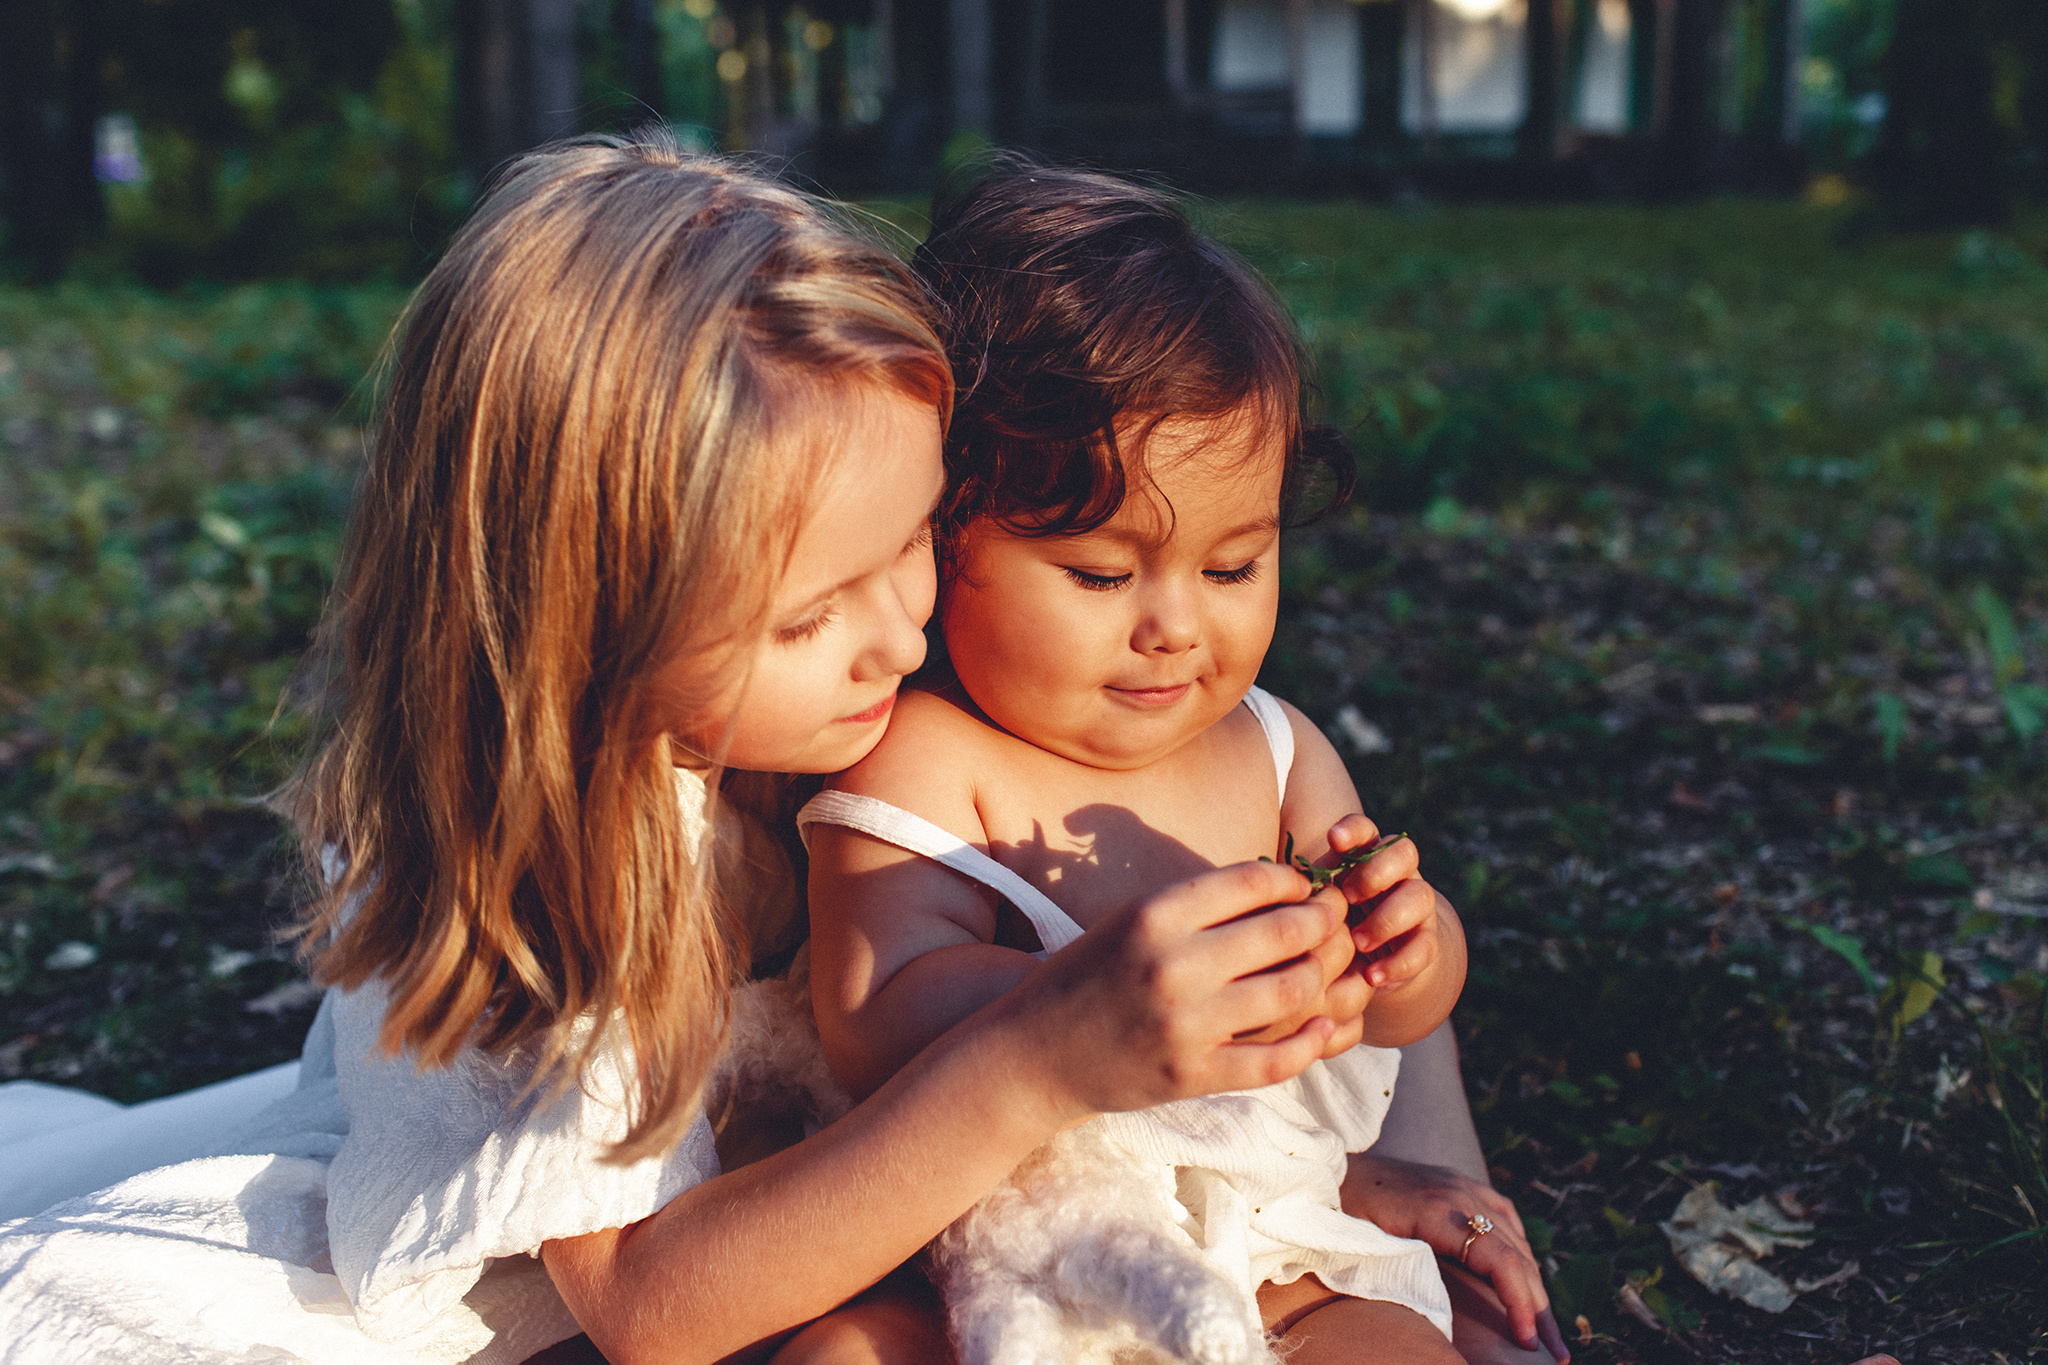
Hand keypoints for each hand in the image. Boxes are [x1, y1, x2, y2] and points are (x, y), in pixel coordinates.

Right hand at [999, 860, 1346, 1123]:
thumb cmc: (1088, 976)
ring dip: (1320, 977)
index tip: (1305, 888)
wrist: (1034, 1054)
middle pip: (1285, 932)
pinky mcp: (1192, 1076)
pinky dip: (1311, 1042)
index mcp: (1155, 915)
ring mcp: (1185, 1025)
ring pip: (1291, 991)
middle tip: (1333, 924)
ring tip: (1322, 970)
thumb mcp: (1129, 920)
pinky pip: (1276, 1060)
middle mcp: (1172, 965)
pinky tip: (1322, 1028)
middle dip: (1323, 923)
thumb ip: (1196, 904)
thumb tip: (1278, 883)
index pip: (1254, 881)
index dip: (1294, 881)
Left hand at [1321, 818, 1439, 995]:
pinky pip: (1425, 947)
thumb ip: (1306, 891)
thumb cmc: (1333, 923)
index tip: (1333, 839)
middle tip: (1349, 896)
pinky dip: (1398, 963)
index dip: (1353, 830)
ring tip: (1358, 942)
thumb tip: (1278, 886)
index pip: (1367, 831)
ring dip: (1388, 919)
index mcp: (1366, 858)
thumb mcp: (1317, 904)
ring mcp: (1417, 907)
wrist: (1374, 962)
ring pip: (1420, 896)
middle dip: (1376, 872)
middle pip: (1404, 853)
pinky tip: (1373, 976)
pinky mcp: (1426, 942)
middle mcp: (1398, 876)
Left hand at [1341, 1153, 1569, 1361]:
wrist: (1325, 1167)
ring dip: (1533, 1285)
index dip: (1519, 1302)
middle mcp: (1457, 1193)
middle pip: (1516, 1254)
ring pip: (1515, 1239)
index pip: (1499, 1259)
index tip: (1527, 1342)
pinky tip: (1526, 1280)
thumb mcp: (1366, 1247)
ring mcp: (1461, 1185)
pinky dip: (1519, 1251)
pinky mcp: (1458, 1183)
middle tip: (1556, 1355)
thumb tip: (1440, 1322)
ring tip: (1546, 1329)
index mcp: (1436, 1210)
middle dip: (1539, 1308)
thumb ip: (1405, 1272)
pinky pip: (1503, 1217)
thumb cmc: (1338, 1213)